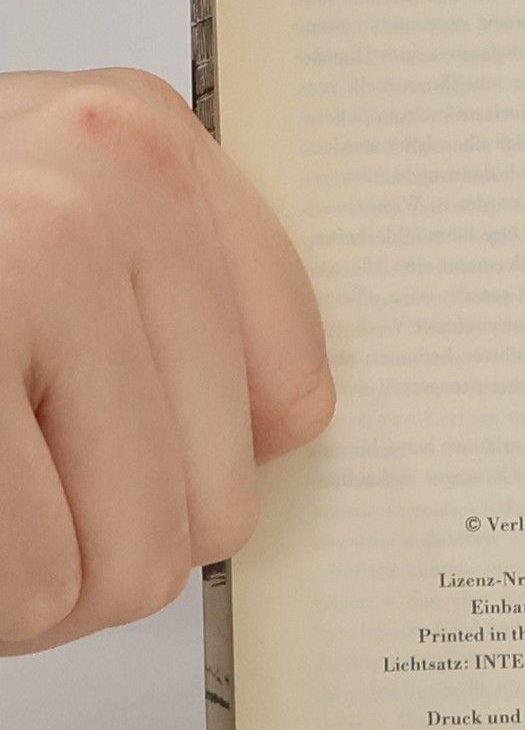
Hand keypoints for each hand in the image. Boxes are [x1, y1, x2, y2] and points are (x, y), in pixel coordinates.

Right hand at [0, 69, 333, 654]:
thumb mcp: (37, 224)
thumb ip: (170, 301)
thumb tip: (286, 429)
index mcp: (144, 147)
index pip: (293, 395)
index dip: (198, 470)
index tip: (126, 466)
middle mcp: (103, 182)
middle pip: (219, 499)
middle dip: (105, 541)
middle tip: (18, 501)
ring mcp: (31, 256)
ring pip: (133, 560)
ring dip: (38, 583)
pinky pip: (40, 580)